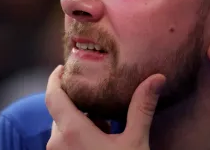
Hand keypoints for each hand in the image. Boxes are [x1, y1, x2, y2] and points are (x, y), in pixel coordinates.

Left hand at [45, 65, 165, 149]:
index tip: (63, 67)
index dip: (55, 79)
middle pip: (61, 112)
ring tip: (106, 125)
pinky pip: (65, 145)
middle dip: (79, 104)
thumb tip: (157, 78)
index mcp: (72, 133)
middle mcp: (57, 146)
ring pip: (63, 130)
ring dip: (80, 122)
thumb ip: (142, 107)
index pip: (52, 96)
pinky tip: (101, 142)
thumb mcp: (136, 142)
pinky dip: (78, 137)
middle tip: (100, 101)